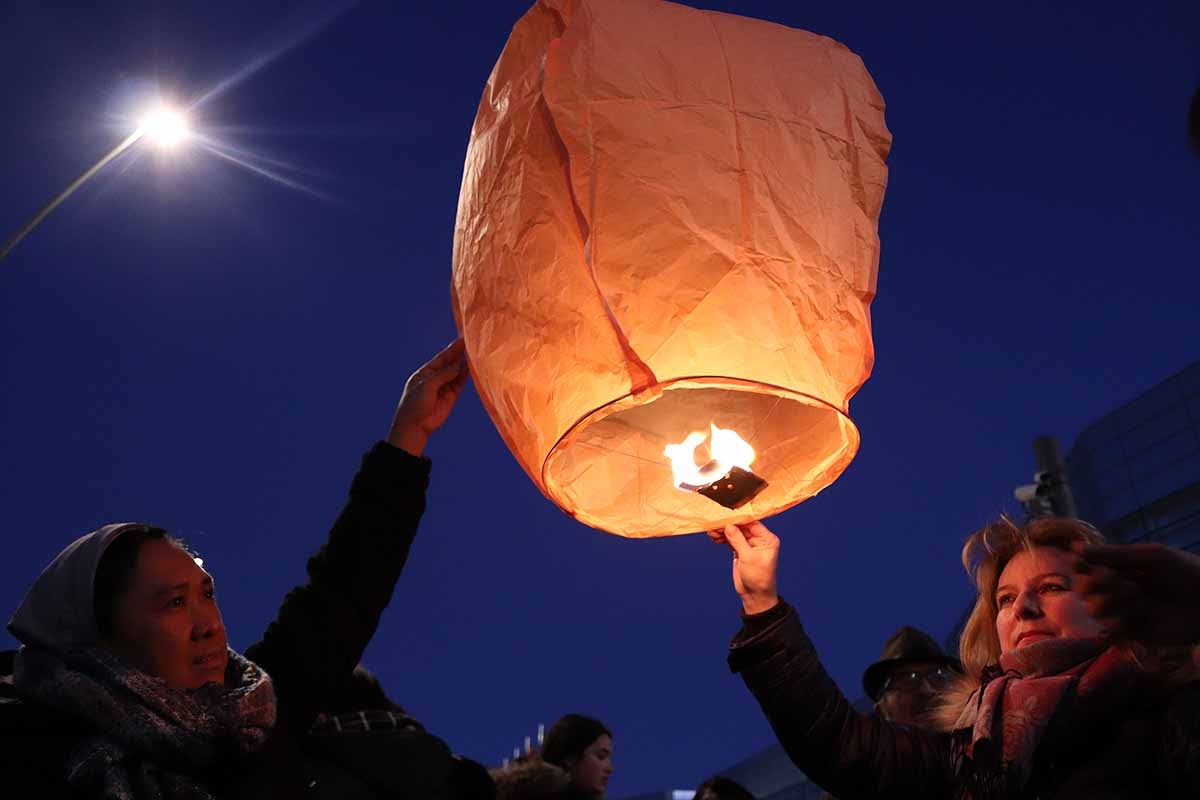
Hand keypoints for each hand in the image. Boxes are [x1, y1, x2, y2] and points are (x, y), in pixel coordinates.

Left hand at [387, 338, 469, 455]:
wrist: (415, 426)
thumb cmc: (415, 404)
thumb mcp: (427, 386)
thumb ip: (444, 374)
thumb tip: (460, 365)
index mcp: (426, 371)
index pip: (442, 357)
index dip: (452, 348)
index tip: (462, 339)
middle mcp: (436, 377)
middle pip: (451, 363)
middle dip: (460, 353)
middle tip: (473, 343)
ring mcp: (444, 386)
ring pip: (457, 372)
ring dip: (466, 364)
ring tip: (476, 354)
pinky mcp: (451, 395)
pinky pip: (461, 382)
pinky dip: (467, 376)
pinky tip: (473, 368)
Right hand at [708, 521, 779, 614]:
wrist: (754, 595)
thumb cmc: (759, 578)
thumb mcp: (748, 557)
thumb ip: (738, 540)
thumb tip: (729, 525)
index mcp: (767, 539)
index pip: (751, 523)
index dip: (738, 519)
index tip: (725, 515)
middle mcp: (759, 539)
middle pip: (741, 527)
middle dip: (728, 525)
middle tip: (715, 524)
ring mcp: (748, 544)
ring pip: (734, 533)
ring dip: (722, 532)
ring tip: (712, 532)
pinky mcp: (739, 550)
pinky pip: (730, 540)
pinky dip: (722, 538)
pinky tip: (714, 537)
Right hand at [1074, 541, 1199, 644]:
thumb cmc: (1187, 572)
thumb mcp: (1150, 556)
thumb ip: (1113, 554)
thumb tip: (1074, 548)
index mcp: (1122, 569)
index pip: (1086, 568)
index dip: (1079, 567)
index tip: (1080, 563)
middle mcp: (1119, 591)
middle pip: (1084, 589)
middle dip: (1094, 583)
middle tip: (1116, 579)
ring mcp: (1127, 612)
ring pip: (1095, 608)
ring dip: (1110, 600)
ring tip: (1135, 595)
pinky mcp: (1136, 632)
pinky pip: (1110, 629)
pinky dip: (1116, 621)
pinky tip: (1133, 616)